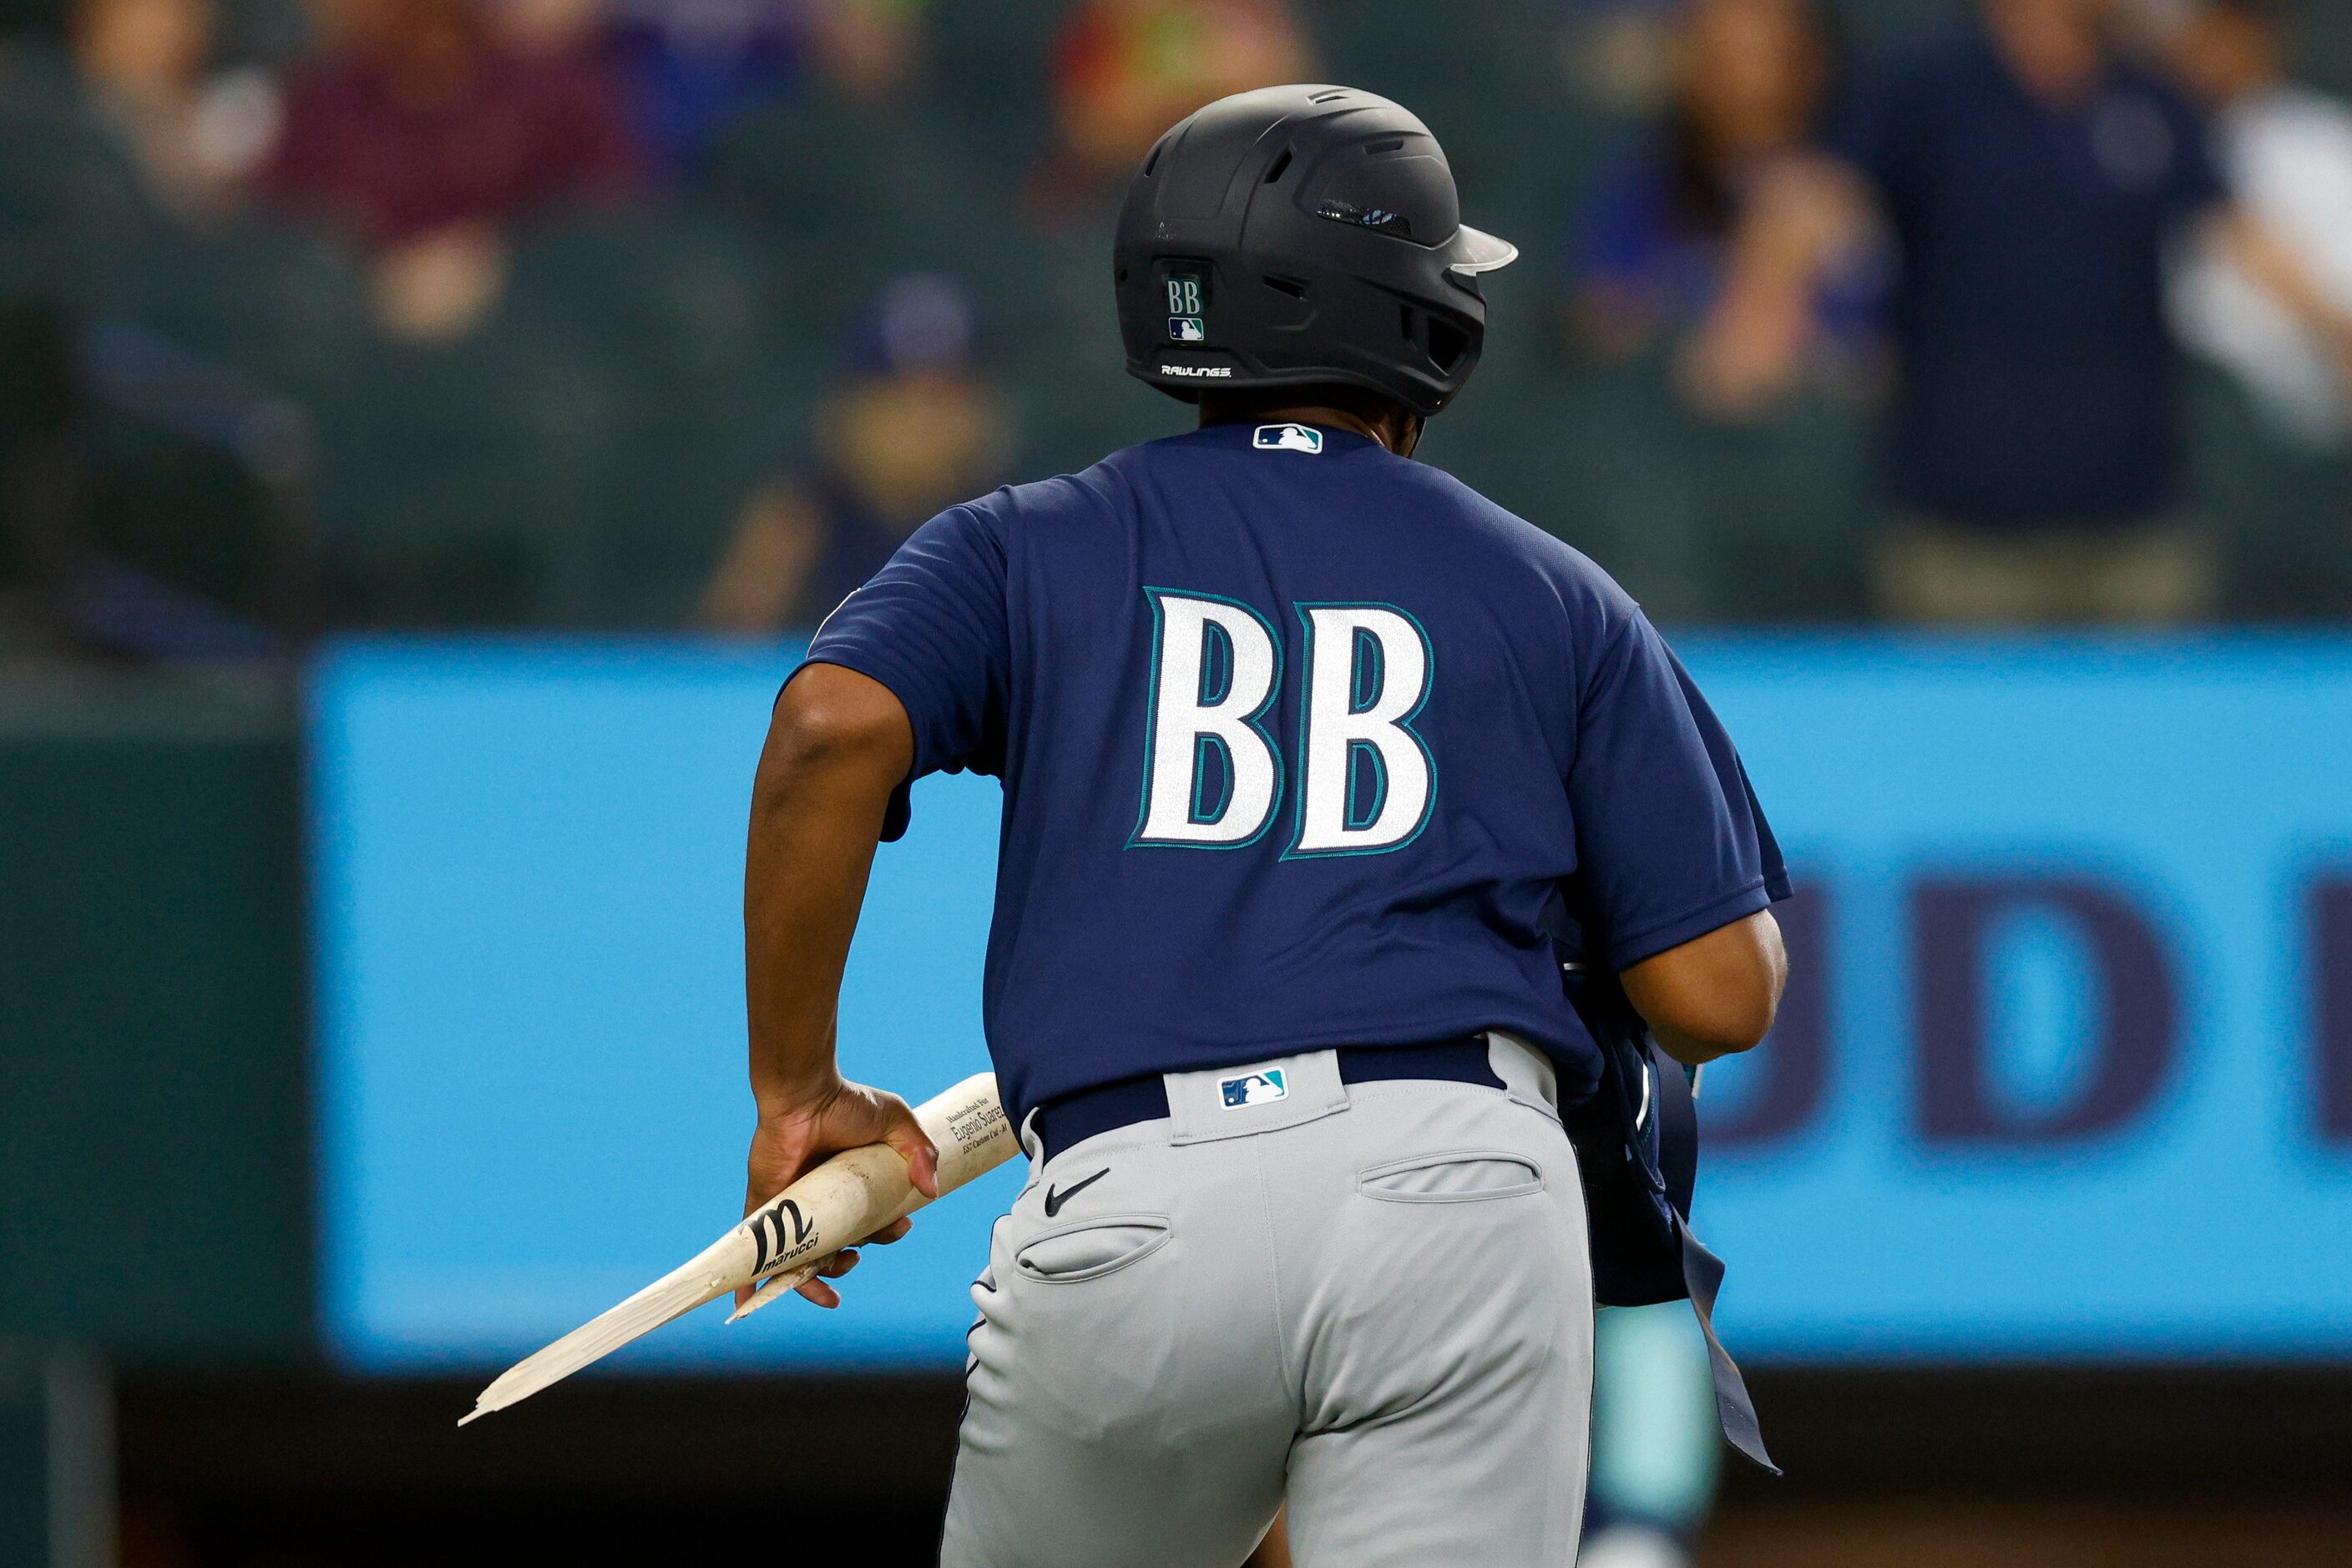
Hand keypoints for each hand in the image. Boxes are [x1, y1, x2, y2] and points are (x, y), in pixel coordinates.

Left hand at [739, 1075, 939, 1309]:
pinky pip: (756, 1249)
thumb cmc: (846, 1102)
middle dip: (846, 1266)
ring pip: (800, 1258)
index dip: (883, 1235)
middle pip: (834, 1248)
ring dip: (813, 1283)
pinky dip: (751, 1279)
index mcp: (850, 1186)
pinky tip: (749, 1304)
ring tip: (827, 1294)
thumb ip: (918, 1152)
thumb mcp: (895, 1123)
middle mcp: (820, 1201)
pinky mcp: (765, 1207)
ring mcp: (792, 1207)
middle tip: (855, 1259)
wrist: (804, 1093)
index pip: (867, 1224)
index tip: (897, 1227)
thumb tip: (931, 1191)